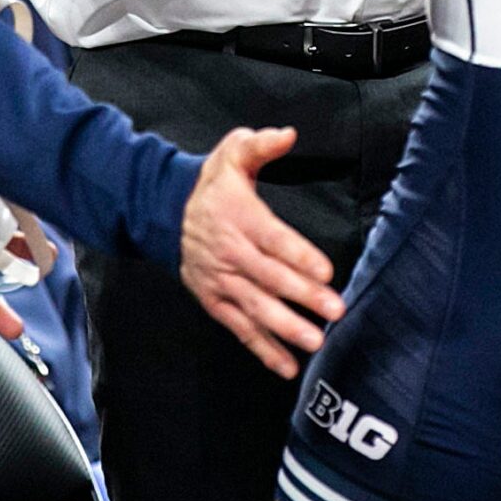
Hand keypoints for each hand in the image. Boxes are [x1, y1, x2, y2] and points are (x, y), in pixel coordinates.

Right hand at [178, 127, 344, 379]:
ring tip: (315, 342)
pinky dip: (262, 348)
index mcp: (237, 216)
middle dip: (302, 296)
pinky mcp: (213, 300)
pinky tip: (287, 366)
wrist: (165, 212)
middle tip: (334, 310)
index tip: (325, 271)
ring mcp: (219, 280)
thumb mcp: (231, 153)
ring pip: (254, 307)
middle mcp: (228, 252)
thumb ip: (259, 145)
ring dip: (285, 327)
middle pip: (268, 277)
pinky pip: (239, 327)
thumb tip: (287, 135)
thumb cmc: (212, 185)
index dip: (298, 255)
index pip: (272, 238)